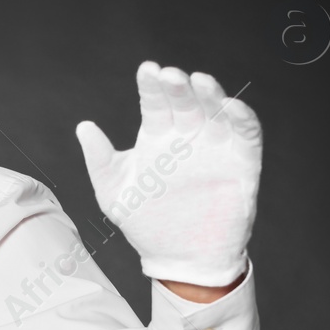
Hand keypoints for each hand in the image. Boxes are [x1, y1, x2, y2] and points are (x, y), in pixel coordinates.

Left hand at [74, 61, 261, 287]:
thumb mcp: (114, 194)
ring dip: (210, 95)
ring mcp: (215, 147)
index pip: (155, 103)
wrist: (181, 259)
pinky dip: (242, 118)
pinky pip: (246, 134)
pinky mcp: (242, 162)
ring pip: (216, 111)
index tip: (147, 71)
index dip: (152, 86)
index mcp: (157, 137)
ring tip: (199, 82)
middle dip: (178, 87)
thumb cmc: (146, 223)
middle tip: (170, 75)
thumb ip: (100, 160)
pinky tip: (231, 106)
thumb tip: (83, 126)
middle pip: (185, 102)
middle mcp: (187, 136)